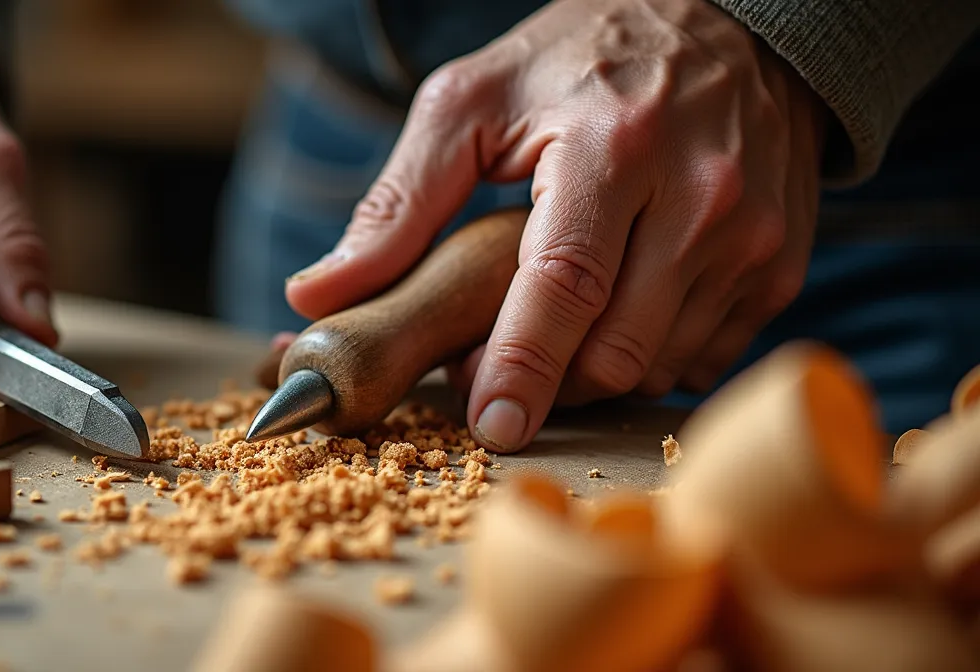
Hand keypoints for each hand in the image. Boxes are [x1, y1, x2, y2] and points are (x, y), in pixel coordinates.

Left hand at [285, 0, 824, 451]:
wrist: (733, 25)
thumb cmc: (586, 60)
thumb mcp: (474, 102)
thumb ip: (399, 201)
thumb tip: (319, 294)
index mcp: (614, 146)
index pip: (564, 284)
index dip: (521, 365)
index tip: (488, 425)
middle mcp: (701, 194)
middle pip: (617, 344)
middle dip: (547, 380)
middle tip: (490, 368)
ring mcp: (754, 234)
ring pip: (661, 361)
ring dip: (593, 374)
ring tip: (551, 331)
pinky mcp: (781, 262)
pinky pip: (706, 355)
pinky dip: (650, 358)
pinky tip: (616, 319)